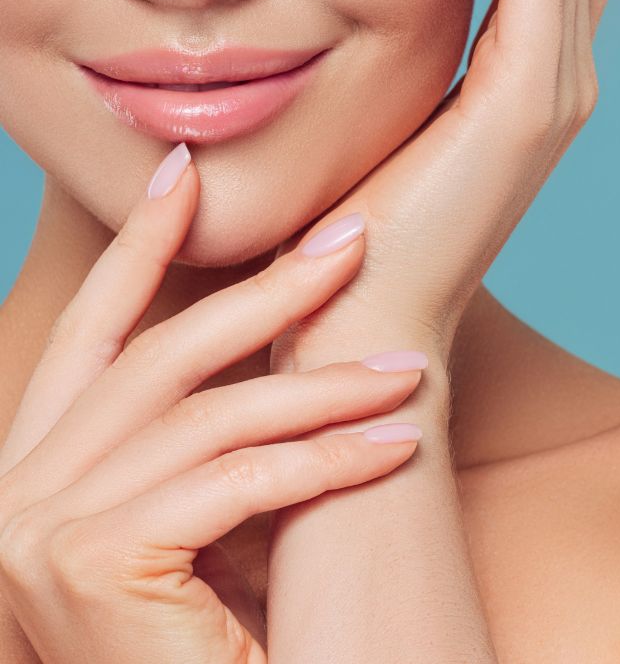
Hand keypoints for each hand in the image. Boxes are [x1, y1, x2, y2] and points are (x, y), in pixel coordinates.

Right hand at [0, 144, 425, 662]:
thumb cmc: (204, 648)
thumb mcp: (199, 520)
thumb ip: (212, 440)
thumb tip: (293, 338)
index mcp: (37, 470)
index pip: (92, 333)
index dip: (137, 248)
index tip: (184, 173)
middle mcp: (16, 492)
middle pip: (159, 356)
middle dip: (265, 289)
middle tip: (352, 239)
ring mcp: (40, 532)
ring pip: (213, 416)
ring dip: (326, 387)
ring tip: (411, 368)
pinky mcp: (90, 567)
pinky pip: (238, 482)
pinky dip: (326, 459)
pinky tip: (393, 446)